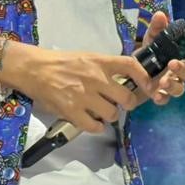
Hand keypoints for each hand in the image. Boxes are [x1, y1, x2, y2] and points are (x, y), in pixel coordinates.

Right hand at [4, 44, 154, 134]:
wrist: (35, 69)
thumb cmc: (61, 62)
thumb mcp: (87, 57)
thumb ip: (105, 67)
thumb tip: (125, 79)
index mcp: (100, 62)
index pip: (131, 66)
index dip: (144, 77)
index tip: (149, 86)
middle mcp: (96, 78)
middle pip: (126, 97)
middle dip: (127, 104)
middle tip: (121, 104)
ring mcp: (85, 96)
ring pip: (112, 114)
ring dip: (110, 116)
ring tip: (102, 112)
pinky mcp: (73, 112)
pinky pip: (95, 127)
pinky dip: (97, 127)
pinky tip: (92, 122)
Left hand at [141, 10, 184, 106]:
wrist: (131, 67)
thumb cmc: (150, 50)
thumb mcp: (151, 38)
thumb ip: (157, 28)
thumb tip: (160, 15)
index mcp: (183, 54)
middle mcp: (181, 69)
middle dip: (183, 68)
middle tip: (172, 64)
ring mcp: (172, 83)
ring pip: (180, 88)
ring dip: (174, 85)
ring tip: (163, 82)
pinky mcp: (160, 93)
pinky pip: (166, 99)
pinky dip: (163, 98)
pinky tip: (156, 95)